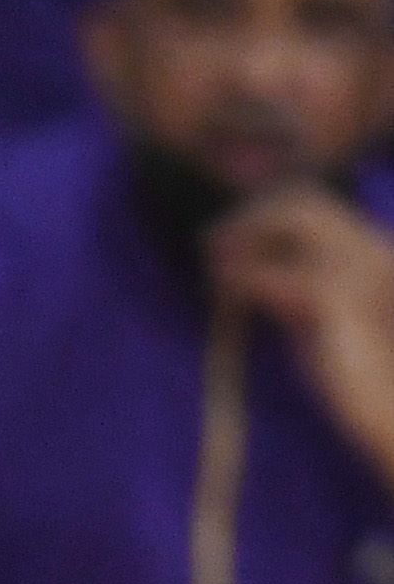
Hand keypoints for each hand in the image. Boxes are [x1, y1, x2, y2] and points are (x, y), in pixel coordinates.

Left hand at [209, 187, 393, 475]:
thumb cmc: (358, 384)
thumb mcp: (318, 326)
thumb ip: (291, 292)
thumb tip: (241, 273)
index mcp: (373, 252)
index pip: (315, 204)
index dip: (264, 212)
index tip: (225, 237)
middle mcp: (373, 249)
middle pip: (304, 200)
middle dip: (249, 214)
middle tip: (209, 243)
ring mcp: (361, 268)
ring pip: (295, 218)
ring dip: (245, 232)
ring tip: (213, 263)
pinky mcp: (338, 299)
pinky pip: (279, 272)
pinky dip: (244, 275)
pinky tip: (224, 290)